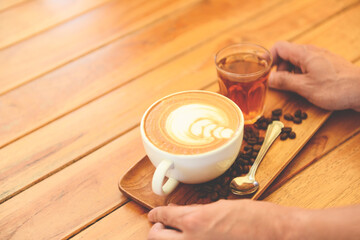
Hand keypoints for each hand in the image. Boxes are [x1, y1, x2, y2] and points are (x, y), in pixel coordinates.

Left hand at [147, 199, 298, 239]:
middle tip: (161, 225)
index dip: (156, 214)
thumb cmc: (255, 218)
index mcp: (195, 220)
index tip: (155, 214)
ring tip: (176, 234)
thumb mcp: (221, 207)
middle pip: (156, 237)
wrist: (276, 235)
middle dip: (157, 229)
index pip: (163, 216)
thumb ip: (198, 212)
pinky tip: (194, 239)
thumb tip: (183, 214)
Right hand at [269, 41, 359, 110]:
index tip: (264, 70)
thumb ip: (285, 82)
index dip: (268, 58)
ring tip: (291, 87)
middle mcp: (311, 52)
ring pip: (296, 61)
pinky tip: (304, 86)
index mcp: (304, 54)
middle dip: (278, 68)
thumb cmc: (336, 88)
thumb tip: (269, 79)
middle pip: (286, 54)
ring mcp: (319, 57)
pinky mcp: (325, 64)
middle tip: (277, 83)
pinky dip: (299, 74)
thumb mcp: (305, 87)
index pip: (279, 47)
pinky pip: (306, 65)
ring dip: (289, 72)